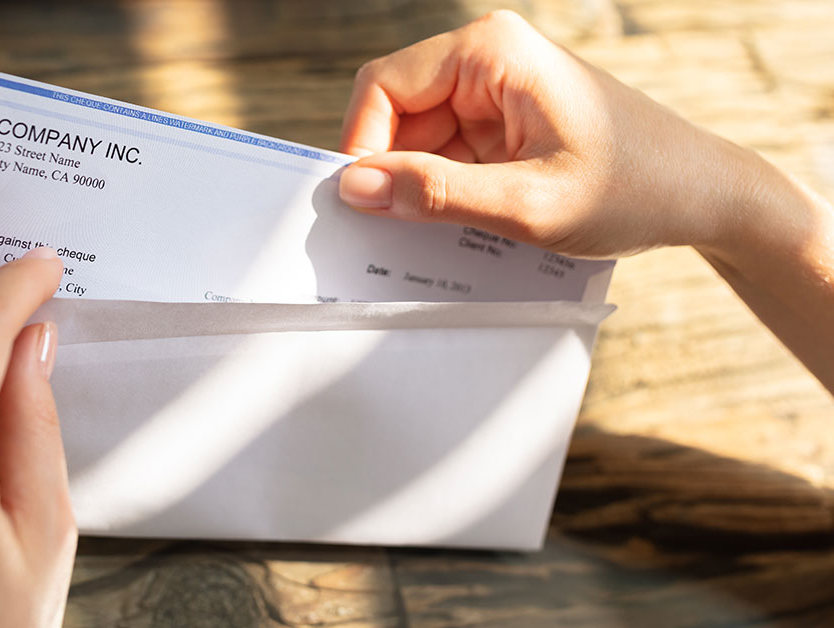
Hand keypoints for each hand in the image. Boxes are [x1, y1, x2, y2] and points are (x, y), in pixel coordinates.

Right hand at [338, 10, 766, 258]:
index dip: (361, 146)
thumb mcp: (529, 204)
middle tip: (393, 233)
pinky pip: (446, 156)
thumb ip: (438, 195)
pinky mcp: (502, 125)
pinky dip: (442, 195)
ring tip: (440, 235)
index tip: (361, 207)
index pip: (382, 87)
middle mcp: (486, 60)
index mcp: (489, 51)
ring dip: (418, 188)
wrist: (704, 197)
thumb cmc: (635, 189)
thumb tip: (354, 189)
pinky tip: (462, 227)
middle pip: (394, 114)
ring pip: (416, 141)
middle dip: (390, 173)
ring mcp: (494, 92)